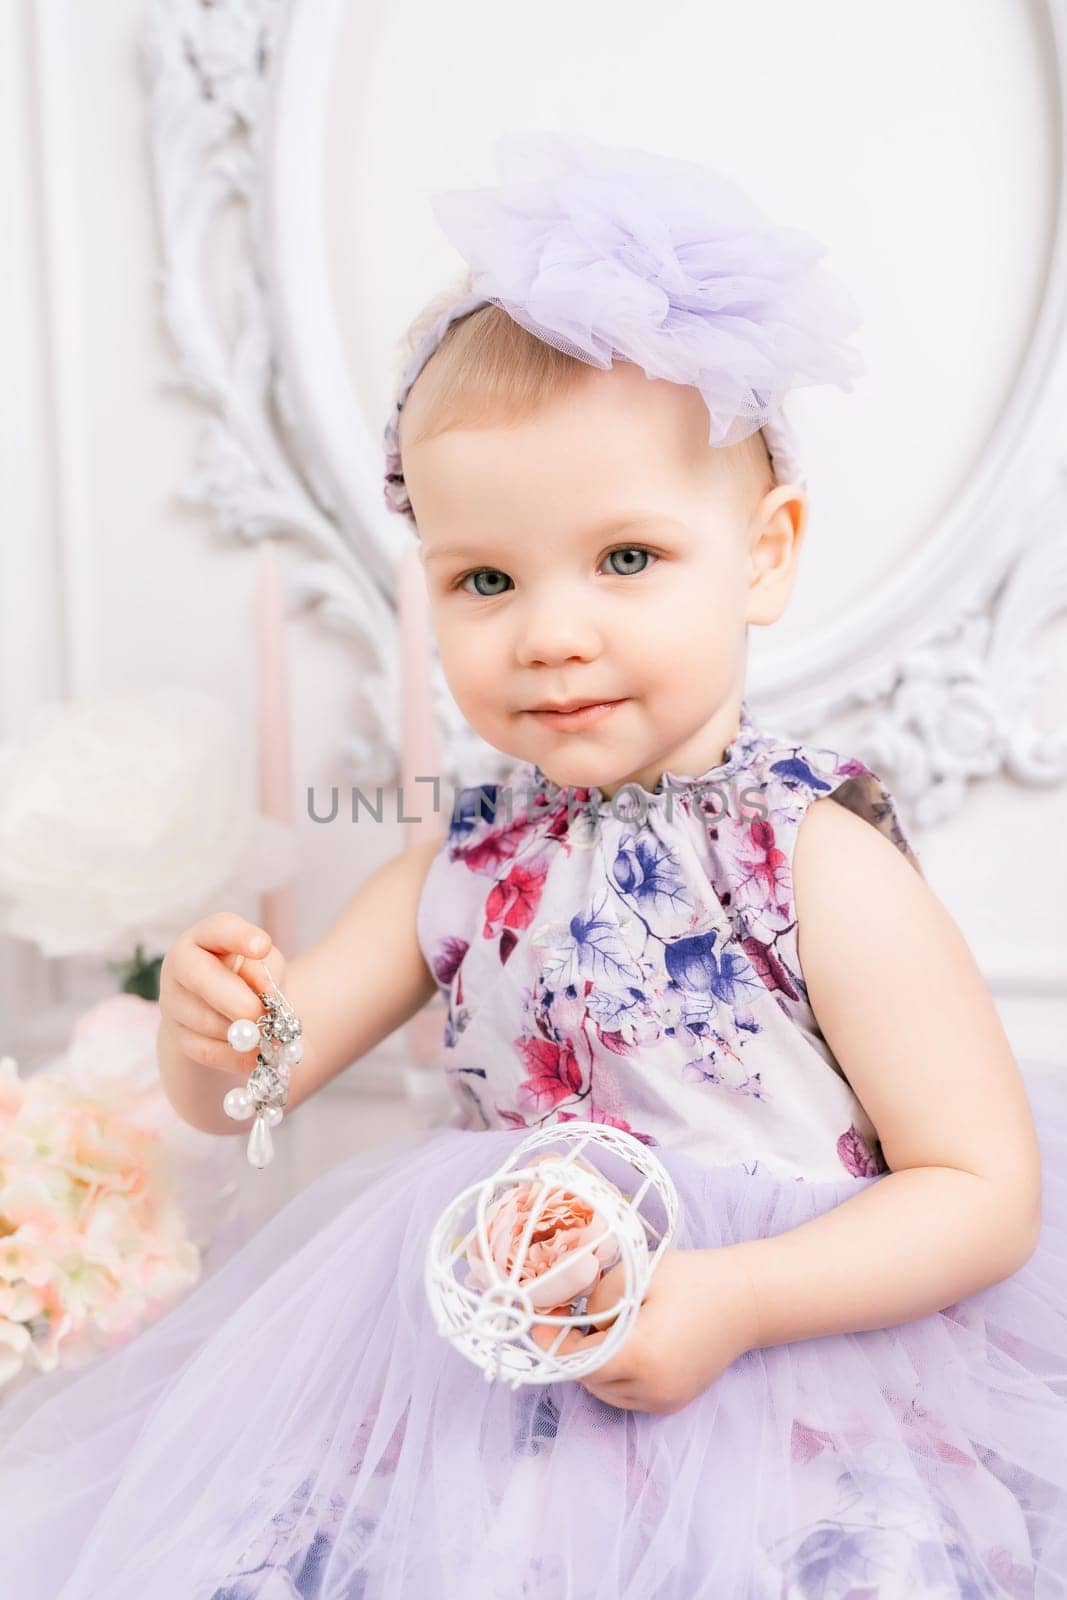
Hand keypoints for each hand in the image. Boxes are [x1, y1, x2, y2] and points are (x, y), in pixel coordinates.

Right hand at [158, 912, 285, 1076]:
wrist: (222, 1012)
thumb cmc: (247, 978)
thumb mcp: (264, 966)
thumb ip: (266, 971)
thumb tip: (264, 994)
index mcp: (206, 937)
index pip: (219, 929)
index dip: (240, 937)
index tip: (263, 946)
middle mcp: (181, 964)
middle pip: (198, 976)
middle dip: (233, 998)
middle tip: (259, 1014)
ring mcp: (173, 1001)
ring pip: (205, 1020)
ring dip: (241, 1031)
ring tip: (264, 1033)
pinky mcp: (176, 1037)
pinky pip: (206, 1051)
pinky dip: (235, 1056)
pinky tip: (255, 1056)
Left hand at [531, 1245, 758, 1414]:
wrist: (747, 1300)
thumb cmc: (693, 1278)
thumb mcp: (637, 1275)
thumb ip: (596, 1299)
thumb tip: (572, 1320)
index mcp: (639, 1355)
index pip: (577, 1362)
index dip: (551, 1345)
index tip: (536, 1324)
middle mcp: (651, 1388)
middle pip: (588, 1380)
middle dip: (571, 1353)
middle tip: (566, 1321)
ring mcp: (664, 1401)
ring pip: (606, 1393)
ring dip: (592, 1367)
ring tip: (599, 1330)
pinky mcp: (673, 1402)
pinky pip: (628, 1397)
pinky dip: (615, 1376)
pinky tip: (623, 1345)